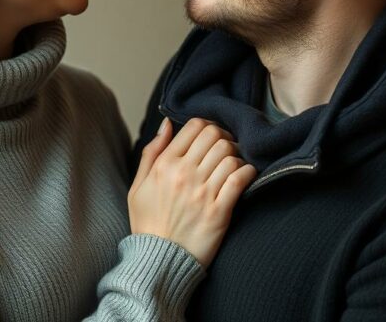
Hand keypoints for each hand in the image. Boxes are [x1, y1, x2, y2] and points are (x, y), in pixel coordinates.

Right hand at [127, 117, 256, 267]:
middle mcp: (184, 174)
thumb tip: (167, 124)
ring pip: (230, 154)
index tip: (210, 136)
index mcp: (164, 165)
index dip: (207, 126)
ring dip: (235, 156)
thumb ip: (151, 152)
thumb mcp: (138, 186)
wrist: (158, 261)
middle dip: (224, 137)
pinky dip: (247, 172)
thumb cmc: (148, 223)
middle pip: (216, 135)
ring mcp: (203, 192)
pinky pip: (240, 178)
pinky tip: (243, 176)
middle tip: (224, 148)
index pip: (195, 126)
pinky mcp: (219, 211)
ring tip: (231, 165)